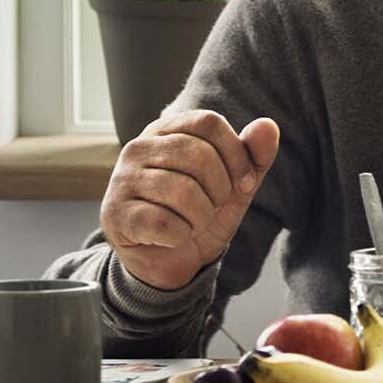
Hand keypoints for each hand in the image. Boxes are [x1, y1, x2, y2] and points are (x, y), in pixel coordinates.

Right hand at [101, 111, 278, 290]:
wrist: (170, 260)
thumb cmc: (201, 211)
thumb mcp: (236, 184)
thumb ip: (254, 156)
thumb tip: (268, 126)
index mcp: (168, 130)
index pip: (210, 122)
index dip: (236, 155)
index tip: (242, 182)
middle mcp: (139, 147)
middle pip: (198, 155)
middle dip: (220, 190)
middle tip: (212, 207)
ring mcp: (121, 179)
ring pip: (182, 190)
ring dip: (201, 216)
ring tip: (192, 222)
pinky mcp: (114, 214)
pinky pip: (163, 222)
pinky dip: (180, 235)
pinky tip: (171, 236)